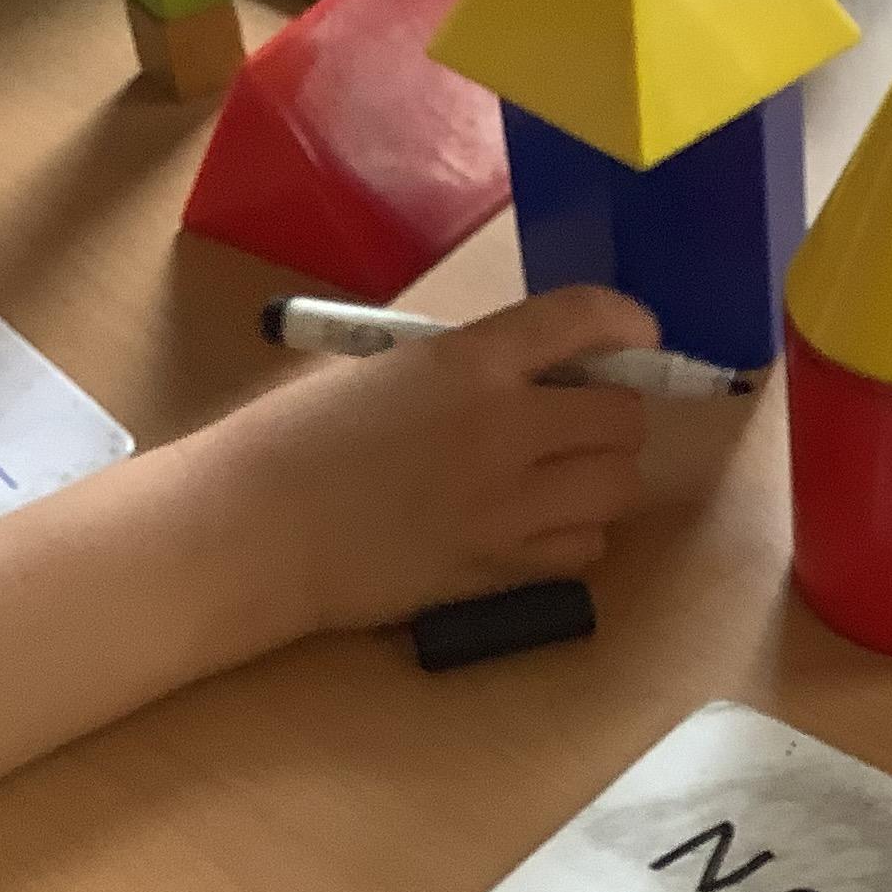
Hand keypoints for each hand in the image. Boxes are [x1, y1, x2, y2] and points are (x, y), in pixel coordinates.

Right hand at [199, 289, 655, 633]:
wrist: (253, 530)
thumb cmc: (293, 438)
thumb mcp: (384, 369)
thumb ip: (466, 369)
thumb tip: (532, 377)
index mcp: (468, 362)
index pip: (584, 320)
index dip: (627, 321)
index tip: (638, 333)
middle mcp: (505, 429)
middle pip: (624, 417)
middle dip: (613, 415)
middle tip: (581, 421)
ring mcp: (508, 507)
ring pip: (618, 488)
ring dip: (601, 477)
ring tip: (561, 477)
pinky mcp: (499, 570)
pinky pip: (584, 549)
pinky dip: (575, 536)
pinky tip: (537, 528)